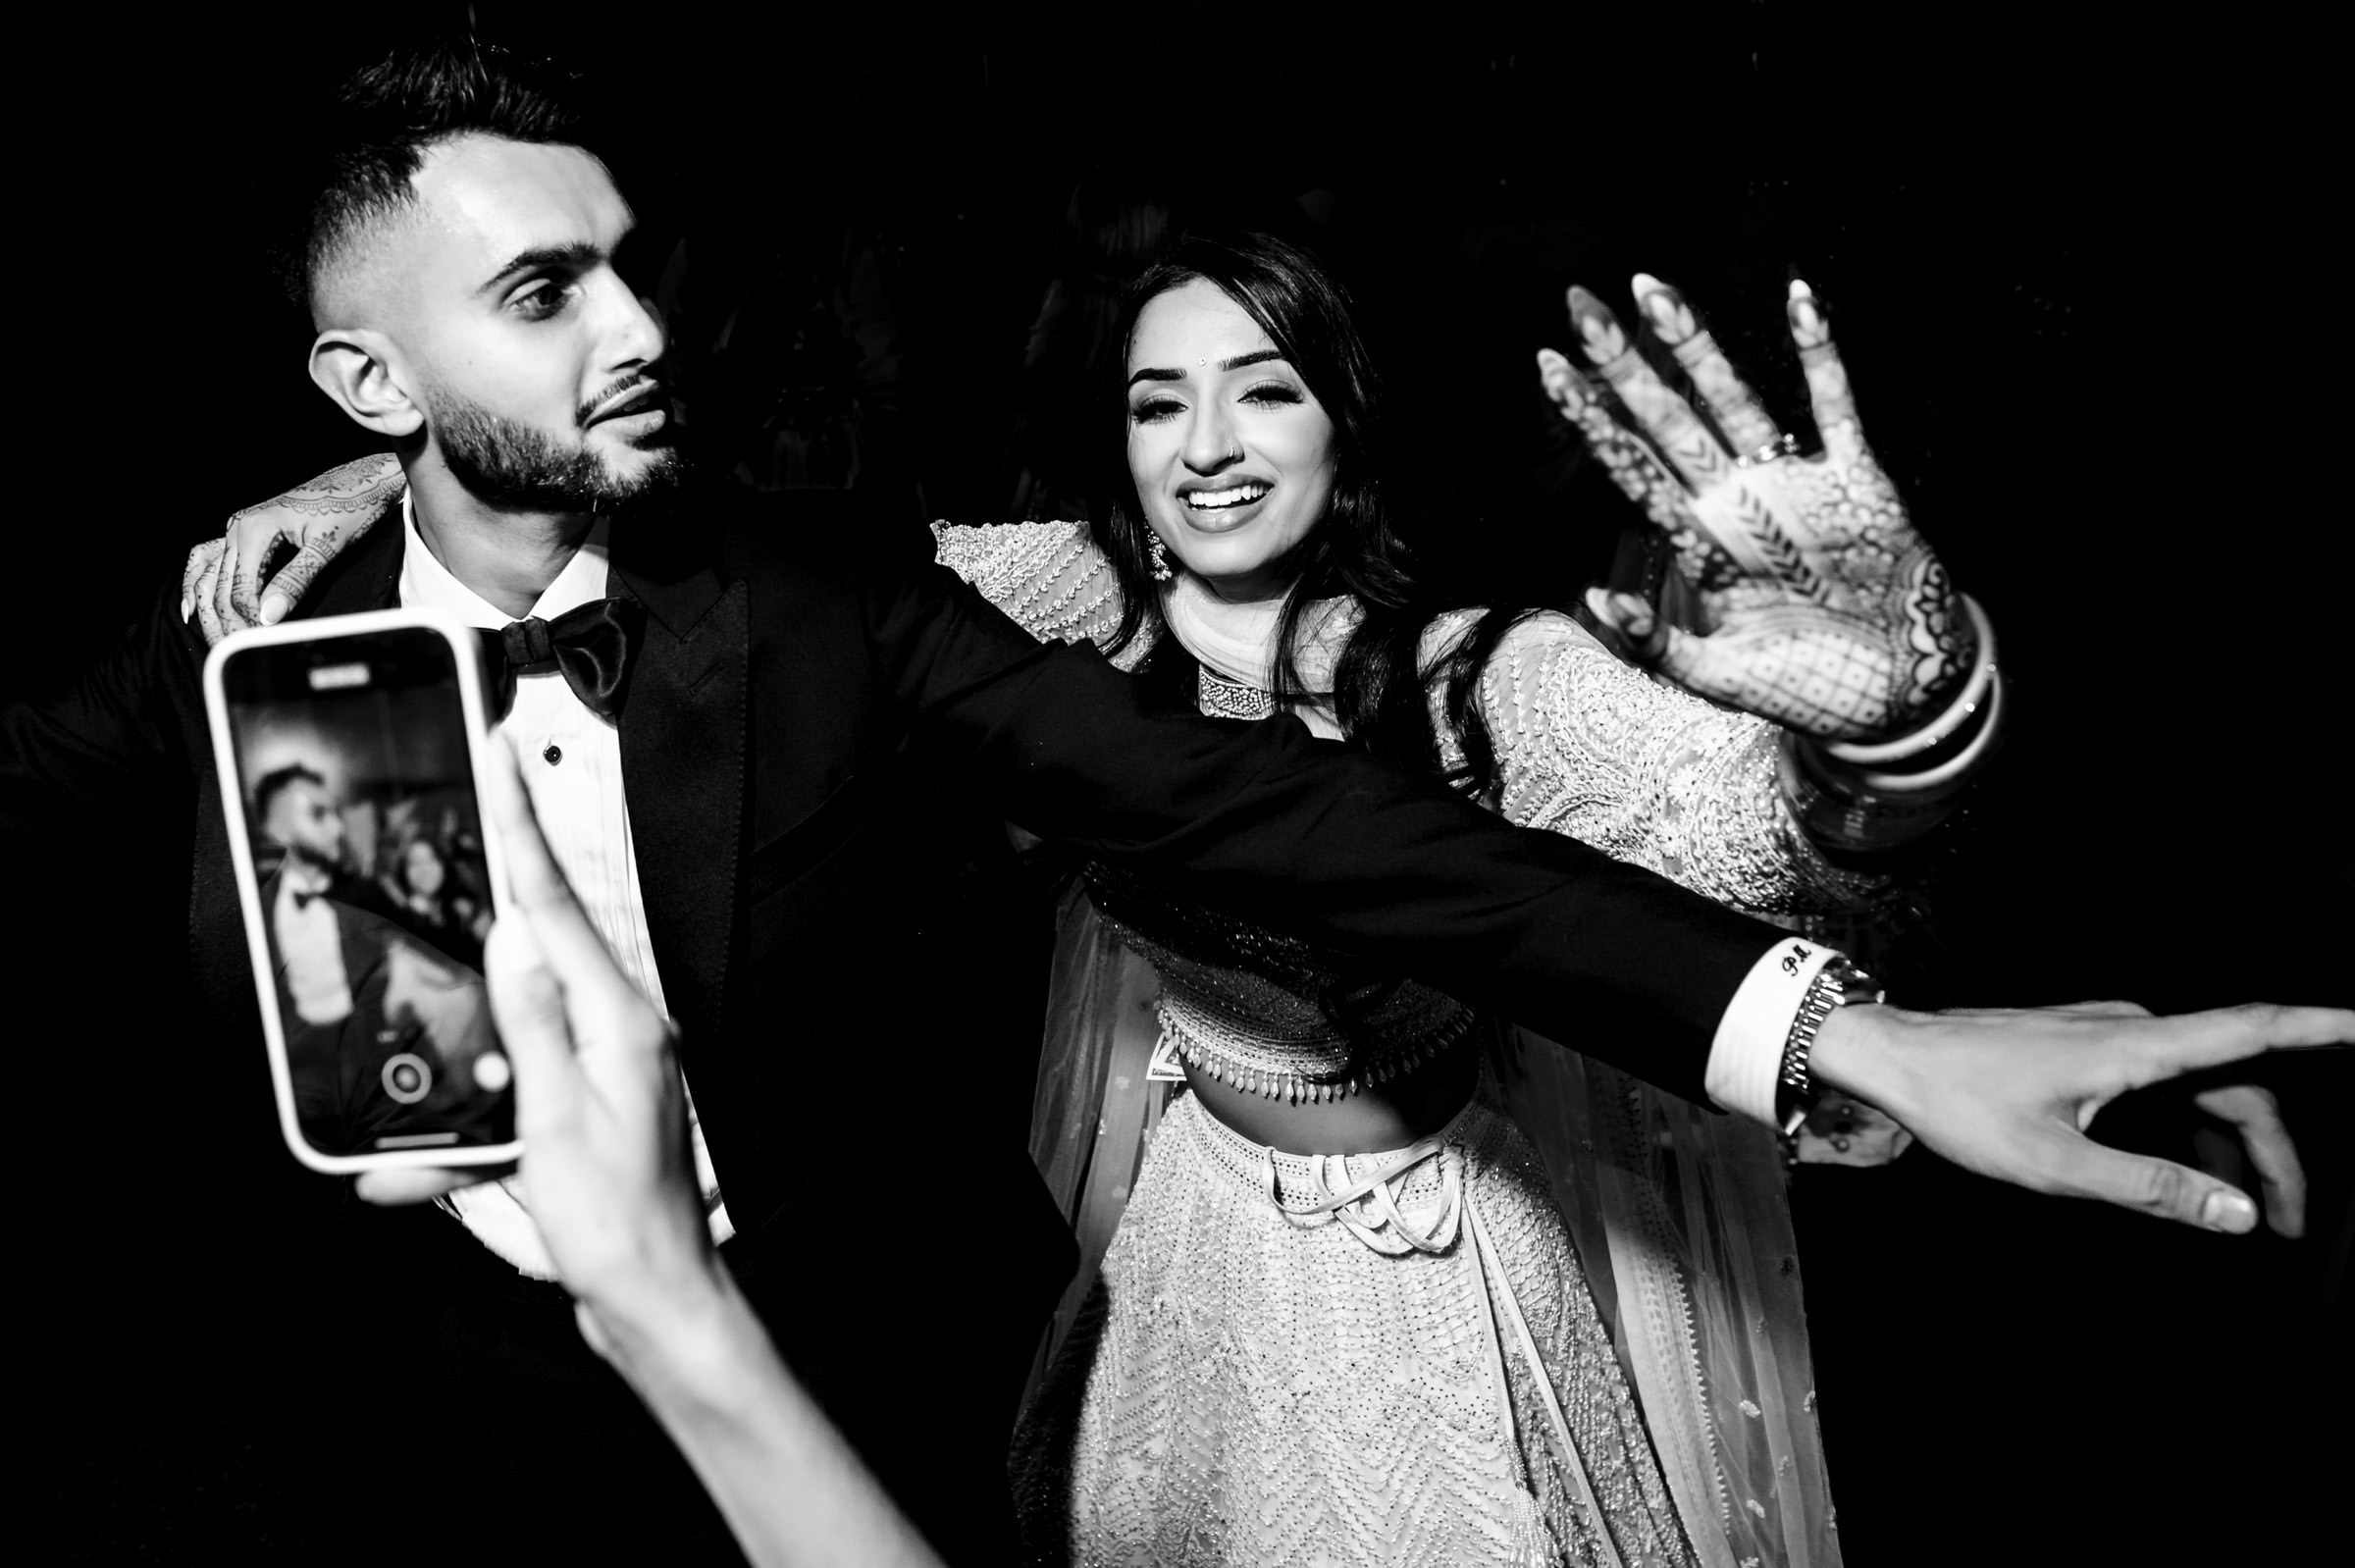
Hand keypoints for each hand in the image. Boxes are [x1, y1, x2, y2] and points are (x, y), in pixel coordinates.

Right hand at [180, 453, 402, 643]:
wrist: (359, 482)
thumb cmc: (348, 508)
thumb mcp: (327, 547)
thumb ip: (296, 581)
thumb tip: (269, 616)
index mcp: (255, 529)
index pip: (240, 588)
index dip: (248, 619)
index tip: (263, 639)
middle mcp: (239, 527)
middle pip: (219, 586)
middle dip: (225, 622)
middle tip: (236, 651)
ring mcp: (238, 529)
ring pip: (207, 574)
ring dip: (207, 609)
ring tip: (214, 639)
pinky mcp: (244, 532)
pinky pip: (209, 558)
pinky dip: (198, 582)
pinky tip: (193, 606)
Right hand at [474, 736, 717, 1355]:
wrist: (657, 1305)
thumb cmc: (618, 1227)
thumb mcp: (559, 1122)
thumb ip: (533, 1024)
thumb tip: (513, 937)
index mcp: (621, 1020)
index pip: (556, 904)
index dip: (520, 824)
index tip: (497, 754)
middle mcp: (621, 1029)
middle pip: (542, 935)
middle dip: (496, 878)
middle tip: (464, 798)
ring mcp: (606, 1065)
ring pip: (517, 1011)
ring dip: (466, 1022)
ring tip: (435, 1008)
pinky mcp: (587, 1103)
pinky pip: (517, 1077)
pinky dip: (468, 1109)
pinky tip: (417, 1164)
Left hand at [1538, 276, 1971, 740]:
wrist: (1897, 695)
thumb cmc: (1803, 686)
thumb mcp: (1716, 677)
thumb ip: (1655, 645)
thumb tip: (1594, 598)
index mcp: (1699, 543)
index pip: (1631, 468)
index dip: (1591, 419)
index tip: (1546, 365)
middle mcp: (1736, 502)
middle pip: (1667, 420)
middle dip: (1624, 365)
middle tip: (1579, 304)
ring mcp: (1793, 485)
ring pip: (1736, 402)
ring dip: (1698, 349)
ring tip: (1654, 292)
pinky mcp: (1858, 481)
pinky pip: (1836, 407)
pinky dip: (1821, 354)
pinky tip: (1800, 298)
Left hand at [1813, 999, 2343, 1234]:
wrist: (1890, 1056)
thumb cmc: (1960, 1103)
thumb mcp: (2056, 1165)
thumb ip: (2151, 1189)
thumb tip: (2235, 1212)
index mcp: (2136, 1047)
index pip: (2254, 1030)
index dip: (2324, 1029)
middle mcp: (2134, 1031)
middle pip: (2240, 1084)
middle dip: (2277, 1152)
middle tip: (2289, 1223)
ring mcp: (2110, 1036)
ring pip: (2201, 1088)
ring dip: (2234, 1145)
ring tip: (2247, 1214)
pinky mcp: (2088, 1048)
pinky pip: (2166, 1086)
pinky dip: (2192, 1129)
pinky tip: (2188, 1175)